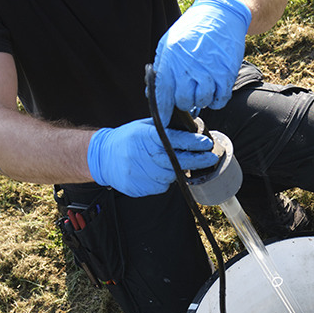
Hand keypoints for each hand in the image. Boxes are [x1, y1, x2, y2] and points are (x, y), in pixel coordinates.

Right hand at [87, 119, 217, 196]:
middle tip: (211, 158)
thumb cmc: (127, 139)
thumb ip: (164, 127)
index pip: (173, 139)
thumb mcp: (143, 126)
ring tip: (181, 164)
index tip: (206, 143)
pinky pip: (161, 186)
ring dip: (179, 170)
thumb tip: (191, 125)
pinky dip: (165, 181)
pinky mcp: (138, 187)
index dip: (192, 142)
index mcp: (144, 136)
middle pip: (176, 160)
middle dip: (197, 160)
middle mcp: (142, 154)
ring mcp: (140, 173)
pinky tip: (160, 173)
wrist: (102, 158)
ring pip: (170, 175)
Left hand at [152, 0, 250, 125]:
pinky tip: (214, 93)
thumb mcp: (170, 42)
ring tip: (202, 89)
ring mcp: (209, 70)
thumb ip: (161, 67)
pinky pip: (220, 99)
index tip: (164, 123)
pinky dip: (217, 101)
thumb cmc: (193, 29)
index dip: (163, 112)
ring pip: (202, 101)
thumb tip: (151, 93)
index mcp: (171, 58)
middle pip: (184, 101)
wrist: (222, 14)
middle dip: (185, 103)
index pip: (164, 93)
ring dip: (202, 100)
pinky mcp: (226, 73)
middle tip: (189, 95)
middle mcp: (189, 65)